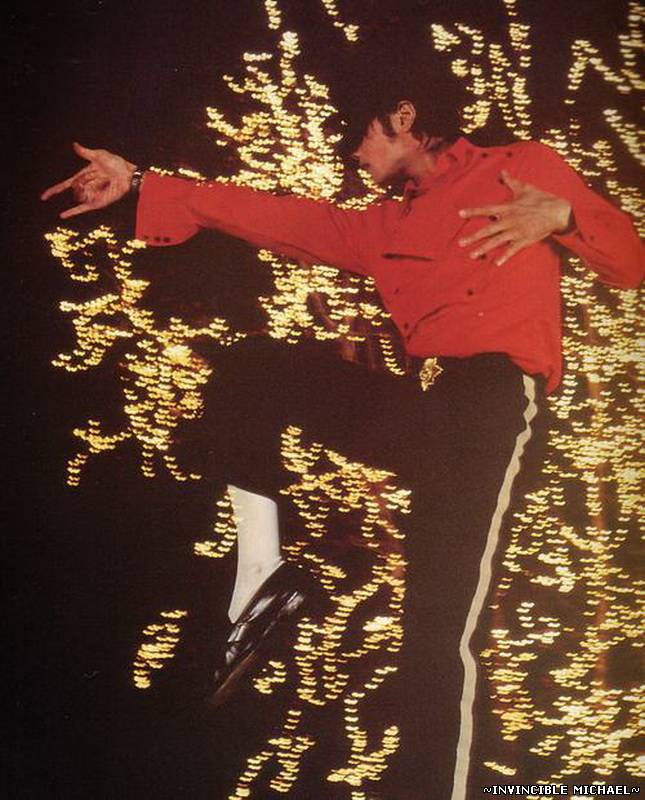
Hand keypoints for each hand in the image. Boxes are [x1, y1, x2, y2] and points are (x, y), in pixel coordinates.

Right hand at [41, 142, 136, 218]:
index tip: (44, 196)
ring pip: (81, 192)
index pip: (65, 185)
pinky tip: (62, 215)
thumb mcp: (99, 155)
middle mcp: (85, 187)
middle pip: (76, 185)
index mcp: (83, 176)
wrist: (127, 175)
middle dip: (87, 178)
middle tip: (102, 175)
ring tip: (105, 182)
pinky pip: (83, 208)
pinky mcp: (97, 203)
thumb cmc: (115, 164)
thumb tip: (74, 144)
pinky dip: (73, 212)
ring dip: (92, 185)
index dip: (54, 191)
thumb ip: (85, 152)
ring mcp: (91, 196)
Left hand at [457, 170, 572, 264]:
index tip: (460, 214)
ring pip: (497, 241)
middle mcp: (509, 220)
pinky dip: (504, 256)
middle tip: (460, 243)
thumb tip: (503, 171)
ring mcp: (516, 231)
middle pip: (488, 229)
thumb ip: (511, 181)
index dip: (473, 211)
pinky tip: (496, 263)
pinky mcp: (524, 240)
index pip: (486, 209)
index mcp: (508, 208)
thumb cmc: (540, 198)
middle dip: (473, 237)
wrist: (557, 211)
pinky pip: (512, 250)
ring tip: (472, 255)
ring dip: (483, 248)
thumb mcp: (524, 188)